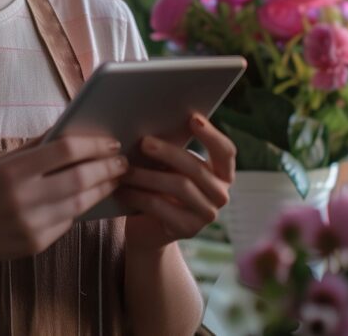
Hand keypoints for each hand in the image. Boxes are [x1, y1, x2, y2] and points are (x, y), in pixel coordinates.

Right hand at [0, 136, 128, 268]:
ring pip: (81, 204)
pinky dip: (82, 207)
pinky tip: (91, 197)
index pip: (65, 150)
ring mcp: (31, 223)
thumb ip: (37, 146)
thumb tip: (74, 127)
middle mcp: (23, 197)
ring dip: (103, 189)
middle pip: (80, 178)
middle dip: (107, 168)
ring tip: (115, 178)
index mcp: (13, 170)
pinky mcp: (37, 244)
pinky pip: (69, 222)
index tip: (112, 142)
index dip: (93, 144)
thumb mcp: (4, 161)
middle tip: (122, 162)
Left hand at [115, 113, 235, 251]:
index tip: (192, 118)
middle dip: (168, 152)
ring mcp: (207, 214)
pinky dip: (138, 196)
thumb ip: (170, 151)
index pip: (225, 151)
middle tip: (144, 142)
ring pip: (178, 186)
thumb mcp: (170, 167)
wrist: (150, 229)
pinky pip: (161, 207)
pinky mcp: (188, 229)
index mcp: (222, 173)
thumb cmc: (160, 187)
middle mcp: (220, 194)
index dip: (211, 134)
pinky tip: (122, 190)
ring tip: (124, 168)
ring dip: (147, 175)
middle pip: (197, 168)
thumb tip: (150, 128)